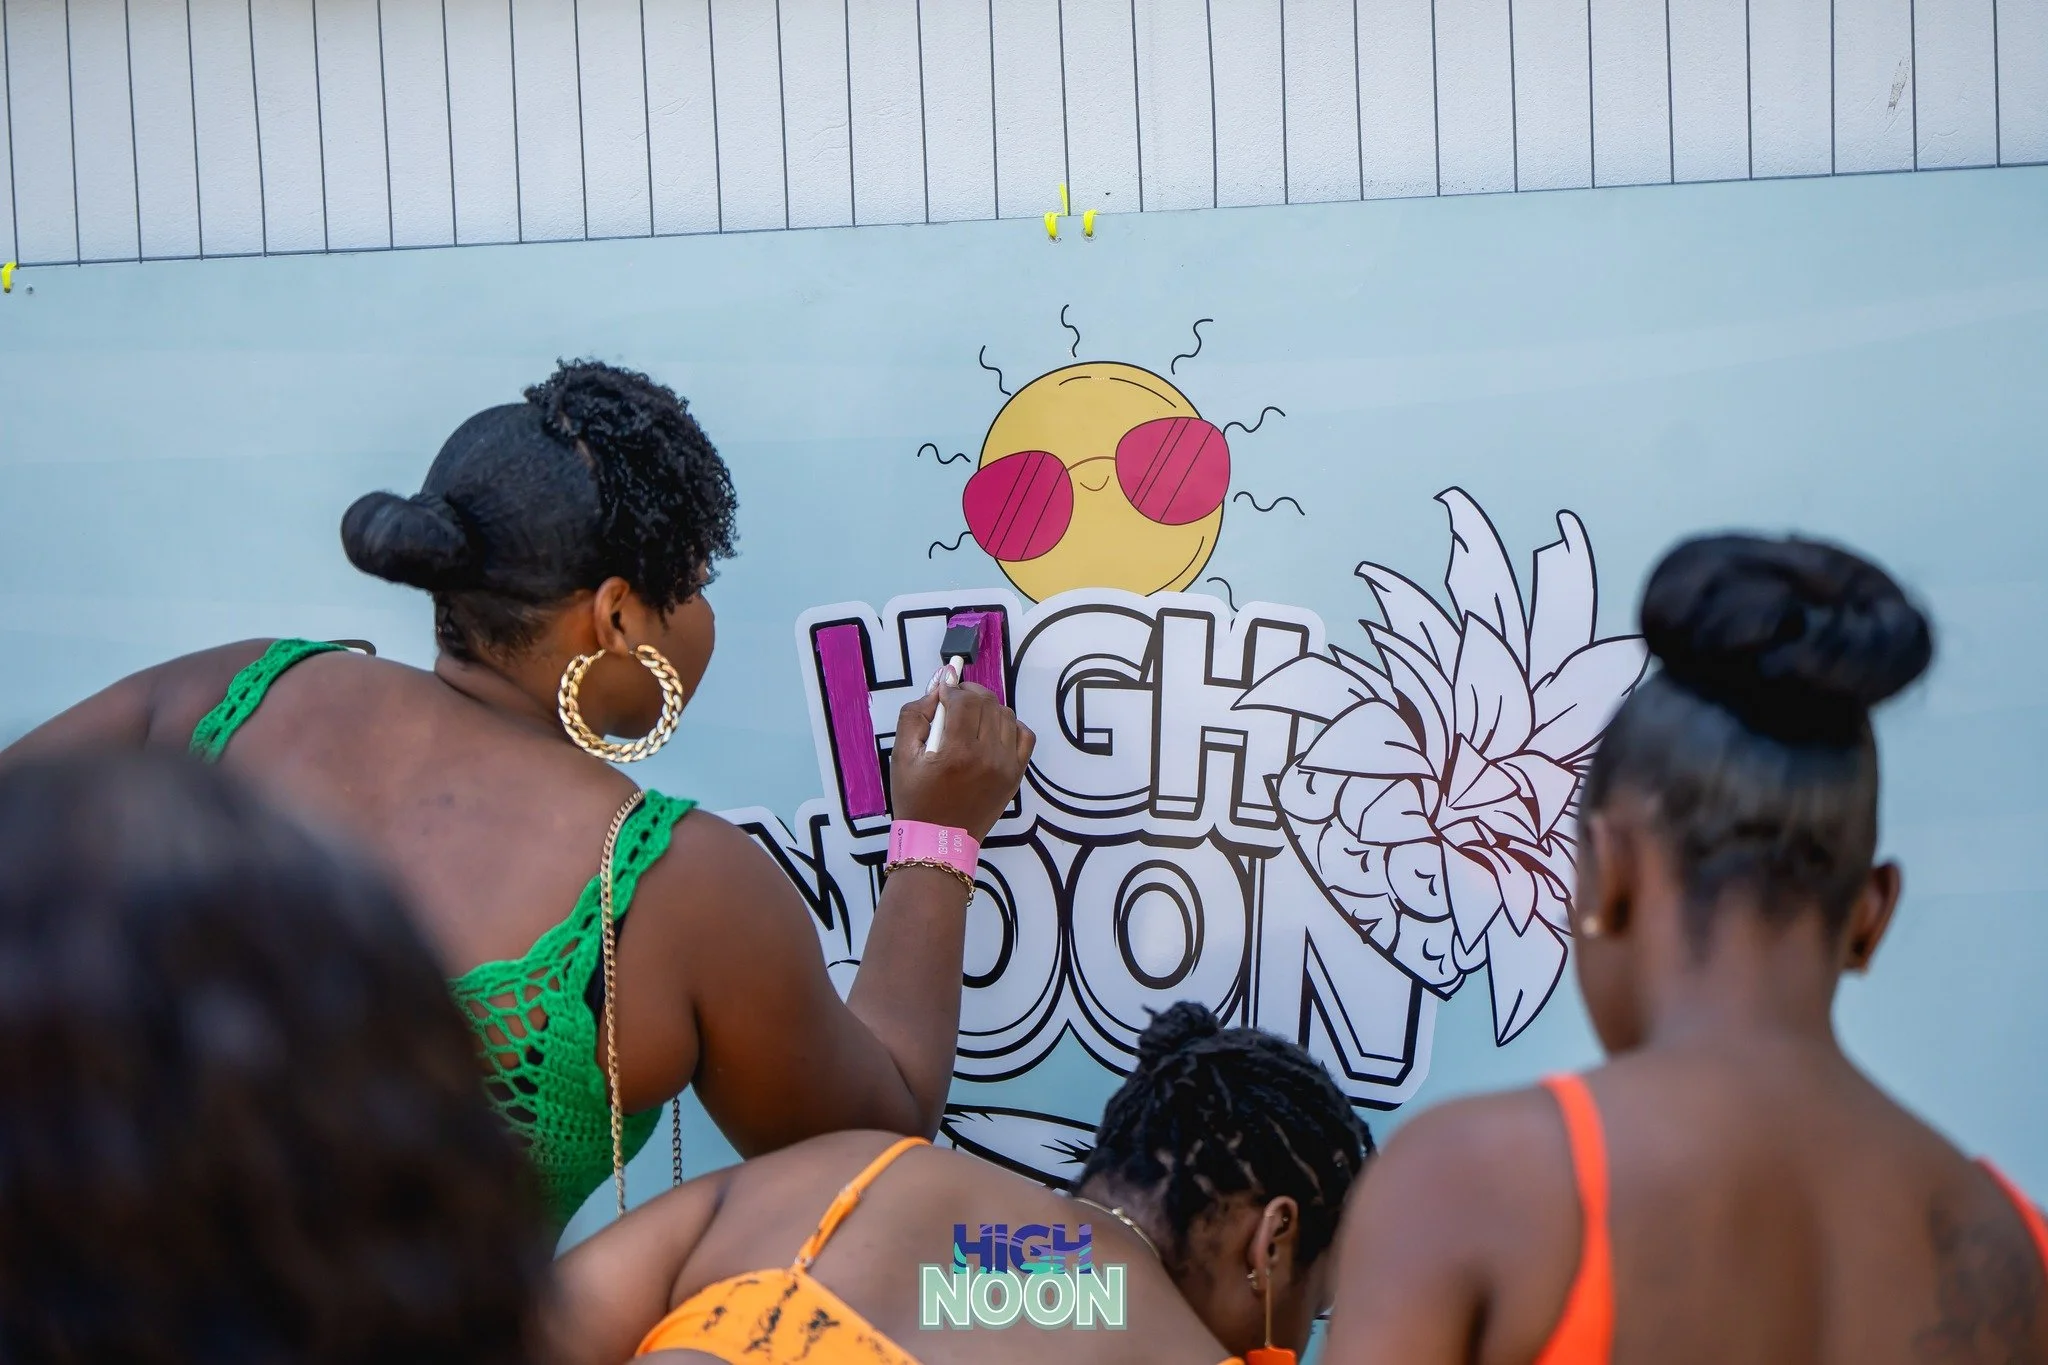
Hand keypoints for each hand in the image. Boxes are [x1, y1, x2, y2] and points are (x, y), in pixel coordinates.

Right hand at [890, 681, 1034, 840]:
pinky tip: (992, 731)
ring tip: (970, 718)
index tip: (942, 693)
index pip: (964, 700)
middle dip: (968, 693)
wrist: (939, 841)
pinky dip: (1010, 726)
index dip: (951, 689)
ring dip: (988, 708)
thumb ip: (915, 715)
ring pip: (1006, 715)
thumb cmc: (916, 799)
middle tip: (954, 701)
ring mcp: (1006, 767)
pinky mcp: (1016, 775)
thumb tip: (937, 688)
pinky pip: (1024, 736)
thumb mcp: (901, 756)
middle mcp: (987, 757)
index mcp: (956, 752)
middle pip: (987, 703)